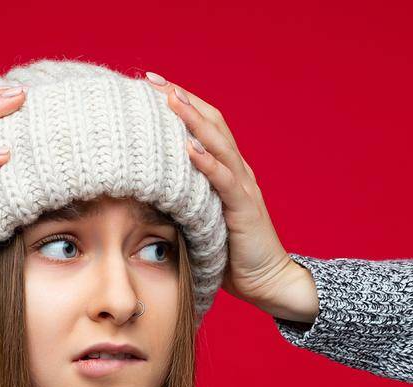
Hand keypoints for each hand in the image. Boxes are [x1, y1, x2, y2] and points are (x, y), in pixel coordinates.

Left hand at [141, 72, 314, 321]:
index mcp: (227, 171)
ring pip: (218, 144)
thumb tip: (144, 194)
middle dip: (182, 99)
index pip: (204, 127)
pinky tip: (189, 147)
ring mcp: (243, 188)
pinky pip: (225, 180)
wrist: (269, 281)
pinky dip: (207, 162)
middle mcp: (238, 171)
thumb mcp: (201, 222)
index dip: (180, 104)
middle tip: (152, 80)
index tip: (151, 85)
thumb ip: (182, 202)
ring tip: (170, 99)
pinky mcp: (244, 209)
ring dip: (193, 120)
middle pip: (211, 123)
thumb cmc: (231, 256)